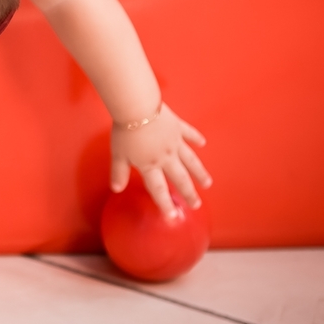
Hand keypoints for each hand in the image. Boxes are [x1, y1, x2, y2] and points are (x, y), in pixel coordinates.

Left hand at [110, 103, 211, 218]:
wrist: (137, 107)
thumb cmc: (126, 131)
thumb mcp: (118, 154)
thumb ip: (119, 172)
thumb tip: (116, 189)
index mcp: (150, 165)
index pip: (159, 189)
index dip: (165, 204)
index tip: (173, 217)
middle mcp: (166, 157)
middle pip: (180, 178)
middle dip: (189, 193)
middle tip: (196, 204)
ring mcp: (175, 142)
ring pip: (190, 161)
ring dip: (199, 173)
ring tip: (207, 183)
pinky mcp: (178, 126)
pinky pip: (190, 134)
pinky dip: (197, 139)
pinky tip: (203, 143)